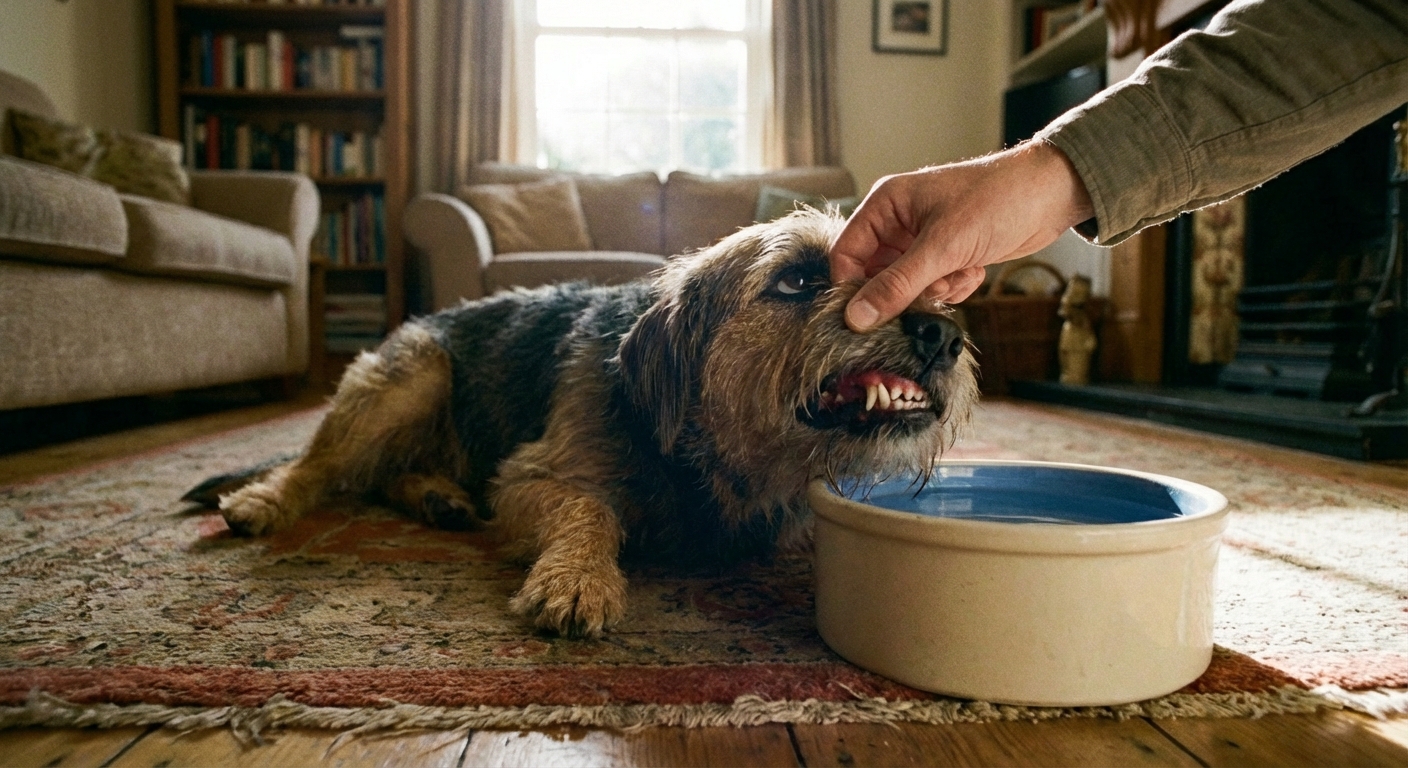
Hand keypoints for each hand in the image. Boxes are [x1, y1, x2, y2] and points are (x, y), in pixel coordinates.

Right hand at [829, 141, 1094, 331]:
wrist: (1052, 194)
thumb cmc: (998, 199)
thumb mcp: (943, 247)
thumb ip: (896, 285)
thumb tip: (856, 318)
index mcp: (886, 205)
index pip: (845, 254)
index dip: (853, 287)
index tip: (868, 317)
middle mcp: (899, 222)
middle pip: (876, 276)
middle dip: (904, 292)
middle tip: (930, 292)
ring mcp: (923, 241)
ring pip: (907, 288)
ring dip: (933, 292)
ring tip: (958, 273)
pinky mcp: (947, 256)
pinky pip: (933, 289)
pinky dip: (953, 288)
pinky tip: (973, 270)